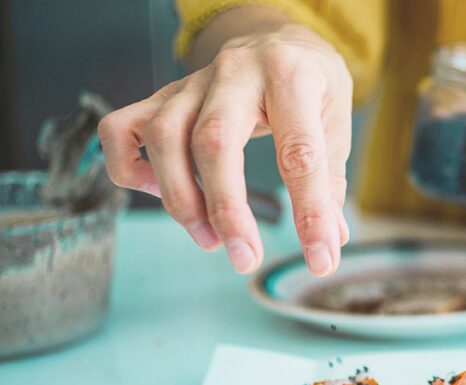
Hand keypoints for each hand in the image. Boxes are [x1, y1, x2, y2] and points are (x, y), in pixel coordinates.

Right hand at [99, 24, 350, 275]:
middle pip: (215, 141)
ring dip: (182, 200)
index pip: (299, 152)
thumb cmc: (310, 83)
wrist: (280, 39)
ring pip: (164, 137)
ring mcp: (193, 83)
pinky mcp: (164, 96)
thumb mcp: (335, 121)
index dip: (310, 213)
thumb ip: (329, 180)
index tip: (320, 257)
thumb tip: (328, 238)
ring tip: (210, 239)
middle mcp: (237, 73)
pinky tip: (159, 193)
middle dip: (227, 209)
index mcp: (291, 76)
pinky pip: (122, 129)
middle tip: (245, 257)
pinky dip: (129, 168)